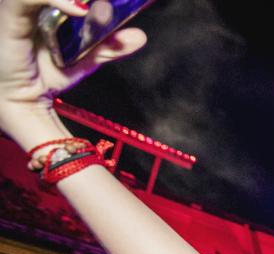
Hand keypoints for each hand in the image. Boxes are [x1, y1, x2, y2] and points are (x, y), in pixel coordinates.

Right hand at [0, 0, 145, 142]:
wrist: (20, 102)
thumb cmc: (41, 76)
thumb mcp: (80, 60)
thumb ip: (106, 47)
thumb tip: (139, 36)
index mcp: (44, 8)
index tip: (123, 2)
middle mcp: (29, 4)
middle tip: (113, 4)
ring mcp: (17, 7)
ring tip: (94, 8)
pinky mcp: (9, 17)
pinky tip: (79, 9)